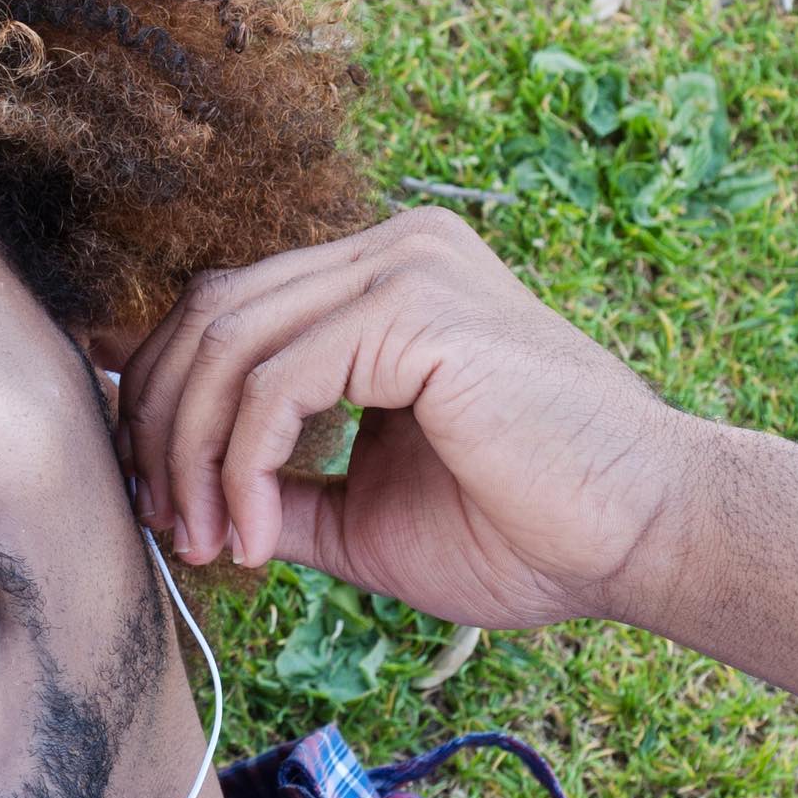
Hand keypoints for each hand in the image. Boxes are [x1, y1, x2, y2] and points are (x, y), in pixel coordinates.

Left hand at [108, 206, 702, 630]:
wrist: (639, 539)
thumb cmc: (523, 532)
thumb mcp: (361, 514)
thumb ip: (279, 488)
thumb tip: (186, 498)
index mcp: (382, 284)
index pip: (227, 312)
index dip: (164, 402)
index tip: (158, 503)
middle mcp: (391, 253)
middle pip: (208, 316)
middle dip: (161, 431)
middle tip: (165, 530)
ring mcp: (406, 267)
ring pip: (227, 346)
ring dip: (192, 460)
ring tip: (207, 544)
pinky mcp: (415, 311)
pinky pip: (274, 385)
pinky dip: (241, 469)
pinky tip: (255, 539)